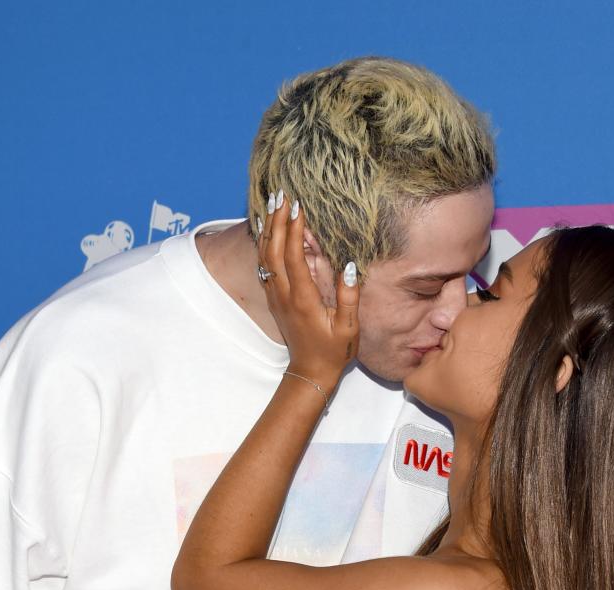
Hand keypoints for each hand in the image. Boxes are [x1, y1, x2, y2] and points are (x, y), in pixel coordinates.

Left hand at [258, 196, 359, 393]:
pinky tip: (266, 229)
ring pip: (265, 257)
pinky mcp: (274, 299)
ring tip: (272, 204)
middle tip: (282, 195)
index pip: (294, 256)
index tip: (299, 207)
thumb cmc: (333, 351)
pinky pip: (264, 266)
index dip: (295, 230)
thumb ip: (349, 297)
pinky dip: (263, 244)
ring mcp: (276, 297)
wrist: (310, 371)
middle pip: (274, 250)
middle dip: (277, 220)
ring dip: (268, 229)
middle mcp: (284, 295)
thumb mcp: (349, 328)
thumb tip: (349, 266)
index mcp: (303, 299)